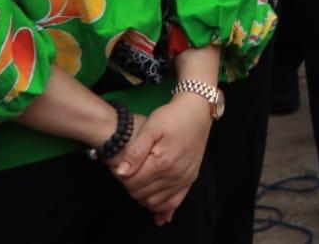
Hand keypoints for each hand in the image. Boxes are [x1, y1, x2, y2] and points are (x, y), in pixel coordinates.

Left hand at [112, 97, 212, 223]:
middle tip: (130, 171)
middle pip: (142, 194)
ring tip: (140, 181)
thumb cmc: (172, 116)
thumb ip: (135, 152)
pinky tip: (157, 209)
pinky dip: (164, 208)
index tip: (121, 167)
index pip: (132, 183)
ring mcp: (184, 178)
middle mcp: (174, 175)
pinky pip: (175, 202)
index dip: (122, 177)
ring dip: (144, 196)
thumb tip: (121, 173)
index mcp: (162, 162)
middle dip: (131, 186)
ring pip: (156, 202)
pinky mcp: (191, 179)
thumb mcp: (150, 127)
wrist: (197, 110)